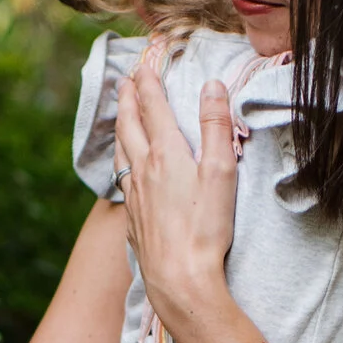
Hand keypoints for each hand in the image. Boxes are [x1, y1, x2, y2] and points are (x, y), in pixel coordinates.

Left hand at [113, 61, 239, 330]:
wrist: (179, 280)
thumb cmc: (206, 229)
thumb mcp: (221, 171)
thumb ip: (216, 126)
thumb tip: (212, 85)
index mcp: (165, 154)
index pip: (154, 108)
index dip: (150, 81)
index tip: (145, 62)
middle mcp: (143, 171)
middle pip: (130, 126)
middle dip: (129, 100)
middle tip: (126, 81)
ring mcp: (134, 197)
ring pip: (121, 153)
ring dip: (120, 129)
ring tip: (121, 118)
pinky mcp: (133, 221)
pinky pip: (122, 182)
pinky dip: (122, 164)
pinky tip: (125, 172)